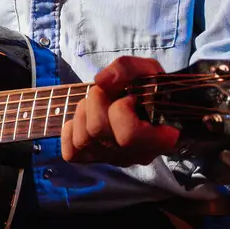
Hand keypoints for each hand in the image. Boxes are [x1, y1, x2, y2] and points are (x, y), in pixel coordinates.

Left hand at [62, 56, 181, 167]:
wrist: (152, 104)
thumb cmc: (151, 89)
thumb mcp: (148, 70)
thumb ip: (127, 68)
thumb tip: (101, 81)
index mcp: (158, 139)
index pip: (128, 135)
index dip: (121, 108)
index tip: (130, 96)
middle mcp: (136, 155)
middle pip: (97, 131)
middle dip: (95, 102)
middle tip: (106, 92)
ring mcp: (115, 160)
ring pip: (82, 140)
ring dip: (83, 112)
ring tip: (97, 104)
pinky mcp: (97, 159)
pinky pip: (71, 153)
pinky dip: (70, 132)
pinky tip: (84, 119)